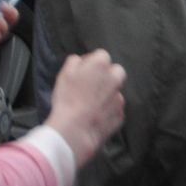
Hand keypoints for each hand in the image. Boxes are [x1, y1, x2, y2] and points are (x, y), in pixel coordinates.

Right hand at [47, 50, 126, 168]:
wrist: (76, 130)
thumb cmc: (67, 98)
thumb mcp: (64, 73)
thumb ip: (75, 61)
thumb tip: (81, 62)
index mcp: (100, 64)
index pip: (102, 55)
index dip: (92, 61)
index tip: (83, 70)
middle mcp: (114, 79)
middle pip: (116, 71)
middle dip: (107, 75)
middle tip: (92, 84)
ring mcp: (119, 98)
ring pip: (115, 90)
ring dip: (107, 93)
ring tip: (92, 103)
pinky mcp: (120, 115)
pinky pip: (115, 108)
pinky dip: (108, 109)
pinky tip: (96, 114)